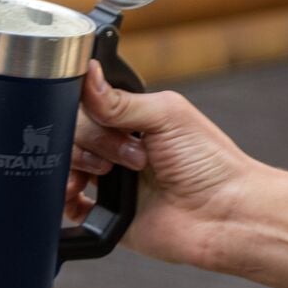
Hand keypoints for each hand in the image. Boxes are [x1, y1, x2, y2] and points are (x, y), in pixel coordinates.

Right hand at [65, 60, 260, 270]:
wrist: (223, 214)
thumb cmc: (211, 164)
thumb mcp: (167, 115)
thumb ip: (121, 99)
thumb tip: (87, 73)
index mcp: (132, 120)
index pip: (88, 104)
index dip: (86, 108)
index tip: (99, 115)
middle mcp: (117, 147)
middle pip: (73, 132)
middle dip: (95, 141)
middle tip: (130, 155)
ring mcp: (108, 181)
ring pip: (64, 164)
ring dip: (78, 166)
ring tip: (108, 176)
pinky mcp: (103, 212)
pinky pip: (66, 204)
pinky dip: (65, 199)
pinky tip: (82, 194)